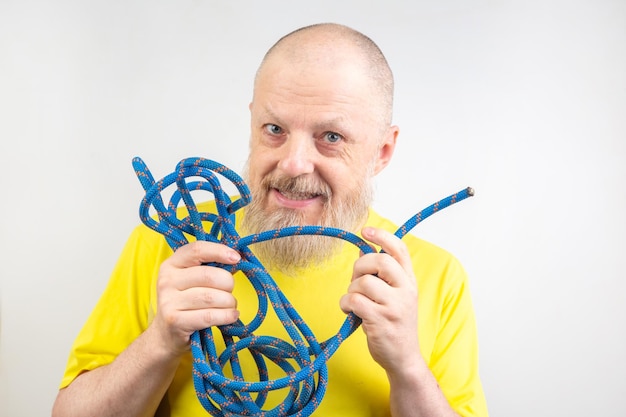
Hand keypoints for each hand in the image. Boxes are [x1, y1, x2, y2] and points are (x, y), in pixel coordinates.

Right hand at [151, 241, 240, 356]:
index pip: (197, 249)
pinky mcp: (175, 321)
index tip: (236, 258)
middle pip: (209, 275)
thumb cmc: (187, 303)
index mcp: (171, 264)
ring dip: (229, 302)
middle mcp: (167, 280)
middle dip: (228, 284)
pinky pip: (209, 315)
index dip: (219, 251)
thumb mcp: (192, 280)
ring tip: (229, 306)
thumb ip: (210, 267)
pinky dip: (226, 316)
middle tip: (230, 292)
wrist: (166, 335)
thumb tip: (237, 258)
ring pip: (212, 297)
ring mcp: (168, 301)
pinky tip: (232, 316)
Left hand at [339, 227, 420, 372]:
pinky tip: (351, 312)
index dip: (382, 236)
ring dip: (351, 290)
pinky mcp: (380, 321)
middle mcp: (406, 291)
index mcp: (409, 281)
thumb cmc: (394, 324)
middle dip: (360, 267)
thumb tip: (364, 250)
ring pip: (363, 282)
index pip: (400, 250)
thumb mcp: (395, 296)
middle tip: (356, 281)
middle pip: (379, 261)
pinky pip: (354, 300)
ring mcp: (394, 306)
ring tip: (355, 303)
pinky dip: (346, 304)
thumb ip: (382, 275)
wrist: (403, 358)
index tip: (366, 230)